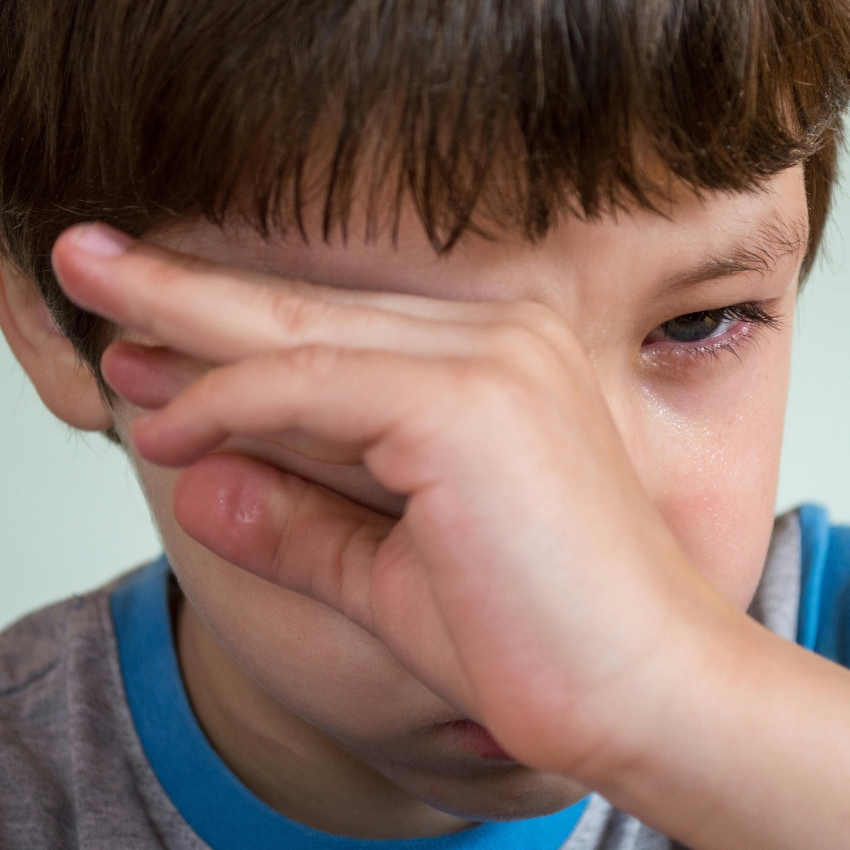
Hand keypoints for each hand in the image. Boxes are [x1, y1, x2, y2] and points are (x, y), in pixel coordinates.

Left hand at [52, 224, 744, 829]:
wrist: (647, 694)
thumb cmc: (538, 636)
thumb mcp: (391, 574)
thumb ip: (301, 521)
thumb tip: (205, 486)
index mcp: (495, 366)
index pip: (338, 332)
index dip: (232, 333)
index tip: (153, 341)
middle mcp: (499, 339)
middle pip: (308, 308)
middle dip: (187, 292)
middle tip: (93, 262)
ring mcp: (490, 361)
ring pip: (300, 331)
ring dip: (188, 323)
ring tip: (101, 308)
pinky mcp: (471, 402)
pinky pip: (311, 384)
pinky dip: (230, 400)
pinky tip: (167, 423)